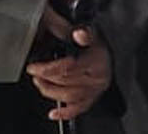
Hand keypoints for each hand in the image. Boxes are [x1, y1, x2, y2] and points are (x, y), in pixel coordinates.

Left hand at [26, 0, 112, 120]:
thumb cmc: (99, 45)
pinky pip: (78, 109)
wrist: (114, 54)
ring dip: (50, 92)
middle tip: (34, 73)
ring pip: (70, 96)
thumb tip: (79, 34)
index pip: (69, 67)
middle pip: (67, 81)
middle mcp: (97, 77)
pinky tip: (54, 113)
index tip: (34, 67)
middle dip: (46, 78)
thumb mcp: (94, 34)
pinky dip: (65, 113)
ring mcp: (95, 90)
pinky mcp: (93, 99)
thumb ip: (85, 33)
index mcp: (97, 60)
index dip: (49, 68)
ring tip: (39, 83)